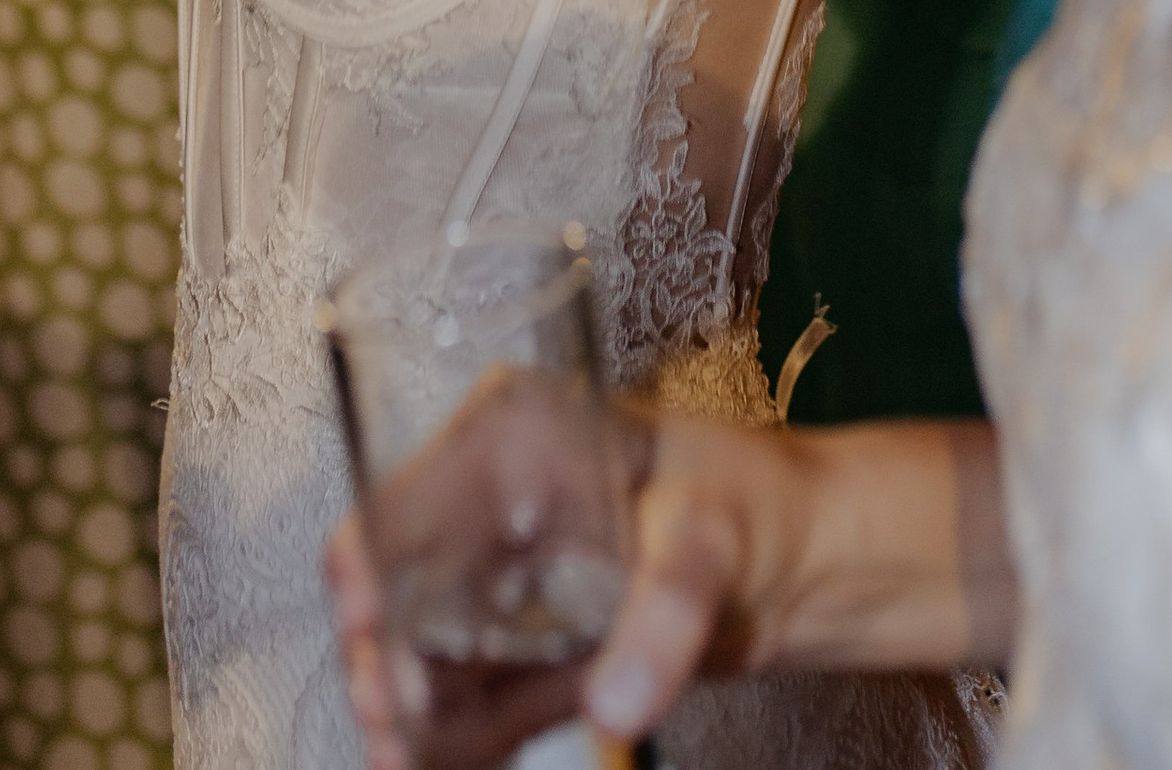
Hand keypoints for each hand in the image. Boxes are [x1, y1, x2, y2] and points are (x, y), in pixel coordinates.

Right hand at [327, 415, 771, 769]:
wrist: (804, 560)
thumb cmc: (756, 502)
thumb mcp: (708, 539)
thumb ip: (662, 615)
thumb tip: (615, 703)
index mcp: (518, 434)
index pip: (415, 489)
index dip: (373, 557)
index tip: (367, 622)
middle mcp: (496, 501)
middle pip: (404, 578)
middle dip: (386, 653)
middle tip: (389, 717)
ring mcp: (509, 576)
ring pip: (428, 646)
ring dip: (413, 706)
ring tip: (405, 756)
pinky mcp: (532, 640)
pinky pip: (476, 692)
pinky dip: (457, 733)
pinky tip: (436, 761)